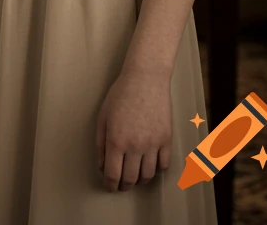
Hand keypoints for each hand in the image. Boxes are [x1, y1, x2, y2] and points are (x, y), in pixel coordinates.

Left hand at [95, 68, 171, 191]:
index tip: (110, 186)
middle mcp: (135, 146)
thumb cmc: (121, 95)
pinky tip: (150, 165)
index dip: (110, 185)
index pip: (113, 175)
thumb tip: (102, 166)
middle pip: (130, 179)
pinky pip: (164, 165)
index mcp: (116, 141)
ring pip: (148, 175)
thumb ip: (100, 144)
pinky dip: (157, 170)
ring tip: (135, 177)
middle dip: (124, 185)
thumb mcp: (103, 117)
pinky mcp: (166, 140)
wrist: (145, 79)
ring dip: (140, 180)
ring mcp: (153, 144)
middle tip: (121, 185)